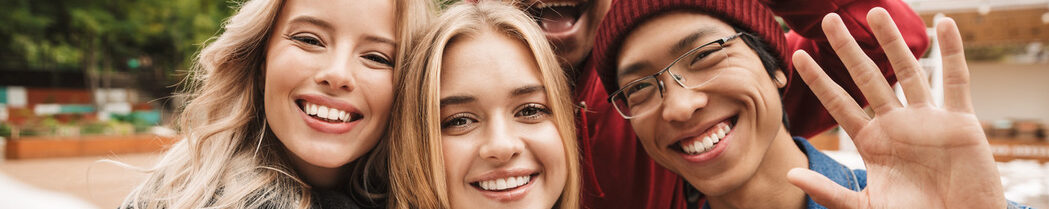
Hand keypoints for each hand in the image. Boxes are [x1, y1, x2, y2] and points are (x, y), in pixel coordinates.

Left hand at [787, 7, 1005, 208]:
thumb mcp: (866, 207)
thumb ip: (829, 192)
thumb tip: (791, 175)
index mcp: (872, 142)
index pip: (839, 103)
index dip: (820, 79)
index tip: (799, 56)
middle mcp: (896, 124)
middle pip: (867, 78)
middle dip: (848, 49)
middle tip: (829, 19)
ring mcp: (928, 119)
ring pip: (907, 71)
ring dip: (892, 42)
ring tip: (875, 12)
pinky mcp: (960, 121)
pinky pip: (955, 79)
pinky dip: (952, 51)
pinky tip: (946, 23)